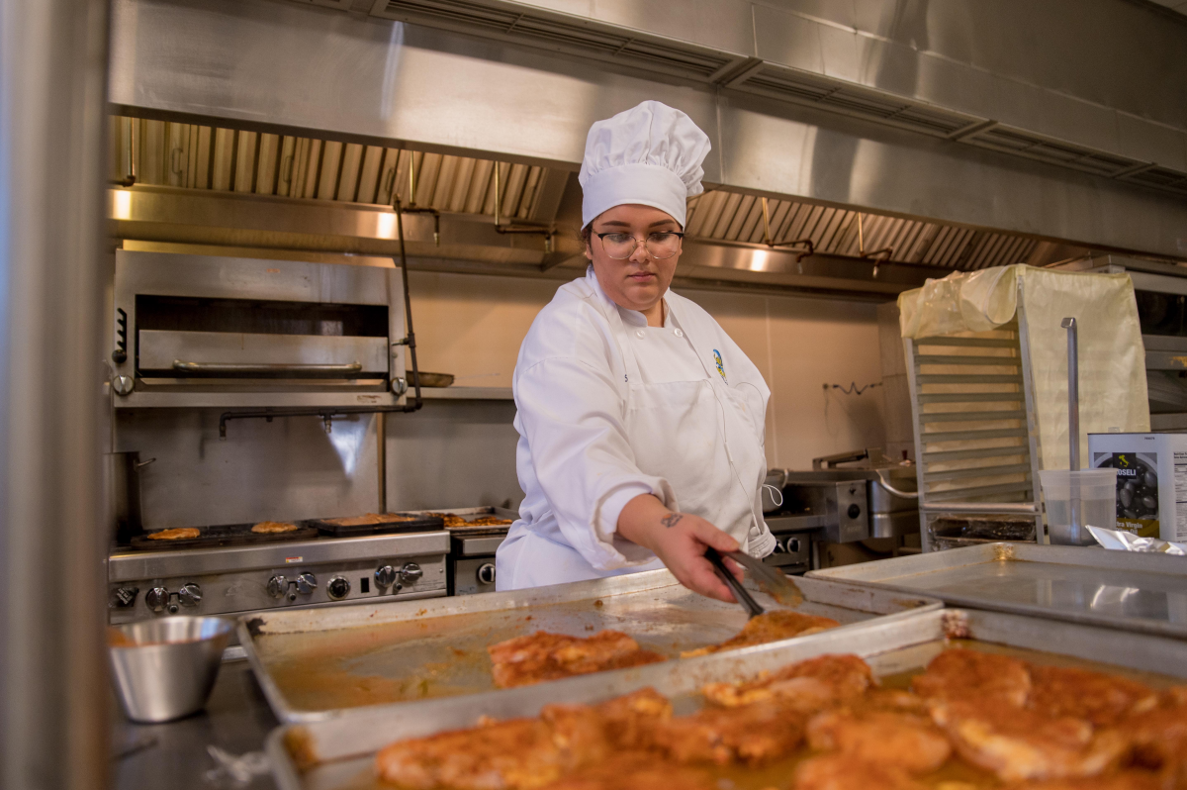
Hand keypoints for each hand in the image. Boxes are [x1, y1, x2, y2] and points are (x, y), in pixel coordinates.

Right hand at [616, 495, 743, 602]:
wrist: (655, 531)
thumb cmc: (674, 528)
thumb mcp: (698, 526)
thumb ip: (717, 537)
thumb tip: (735, 547)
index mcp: (692, 570)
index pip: (717, 590)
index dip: (734, 590)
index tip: (742, 577)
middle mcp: (690, 581)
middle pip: (719, 591)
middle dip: (731, 576)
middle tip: (728, 556)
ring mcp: (690, 582)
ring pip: (716, 587)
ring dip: (724, 574)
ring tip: (720, 553)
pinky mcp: (691, 580)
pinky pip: (710, 582)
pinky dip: (717, 572)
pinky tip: (714, 557)